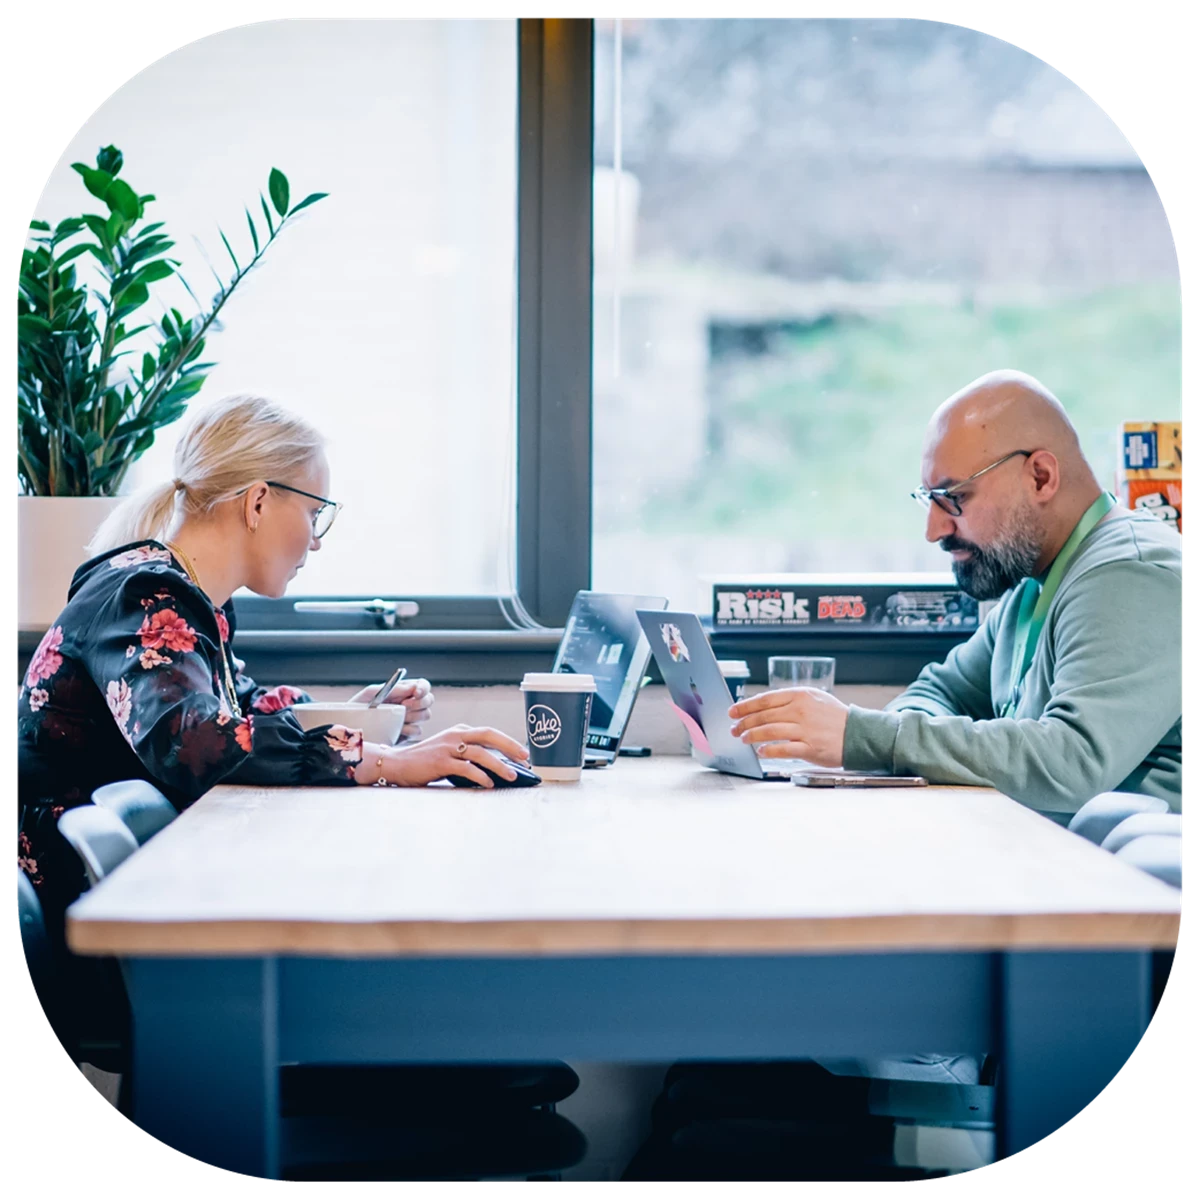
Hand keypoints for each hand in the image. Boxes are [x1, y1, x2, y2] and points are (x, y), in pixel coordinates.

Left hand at [349, 678, 434, 740]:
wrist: (351, 728)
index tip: (416, 693)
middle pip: (429, 700)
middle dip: (419, 703)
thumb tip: (411, 687)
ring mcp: (410, 719)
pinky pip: (417, 731)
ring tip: (395, 718)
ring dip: (412, 716)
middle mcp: (411, 703)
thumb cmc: (359, 706)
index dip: (423, 688)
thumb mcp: (371, 693)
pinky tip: (396, 729)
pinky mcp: (407, 734)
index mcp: (404, 690)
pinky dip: (408, 730)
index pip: (423, 685)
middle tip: (404, 706)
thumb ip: (392, 688)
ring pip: (425, 715)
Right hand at [356, 724, 529, 788]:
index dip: (508, 742)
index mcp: (460, 731)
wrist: (395, 763)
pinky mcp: (440, 762)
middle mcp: (455, 735)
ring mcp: (447, 747)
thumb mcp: (448, 751)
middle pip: (489, 735)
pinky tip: (488, 784)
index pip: (489, 732)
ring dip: (499, 765)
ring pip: (480, 753)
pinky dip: (480, 776)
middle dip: (510, 746)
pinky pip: (465, 768)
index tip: (522, 753)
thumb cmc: (424, 761)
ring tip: (511, 775)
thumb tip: (494, 767)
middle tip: (525, 758)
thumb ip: (467, 754)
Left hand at [728, 687, 849, 766]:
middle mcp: (801, 710)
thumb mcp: (814, 699)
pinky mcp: (810, 747)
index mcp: (800, 695)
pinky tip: (761, 751)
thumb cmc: (834, 717)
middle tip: (734, 728)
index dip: (745, 706)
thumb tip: (763, 706)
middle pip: (763, 716)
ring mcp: (805, 729)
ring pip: (769, 731)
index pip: (765, 699)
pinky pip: (783, 749)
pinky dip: (769, 750)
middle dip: (744, 723)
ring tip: (744, 739)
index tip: (733, 711)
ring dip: (752, 735)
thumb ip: (790, 701)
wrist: (859, 733)